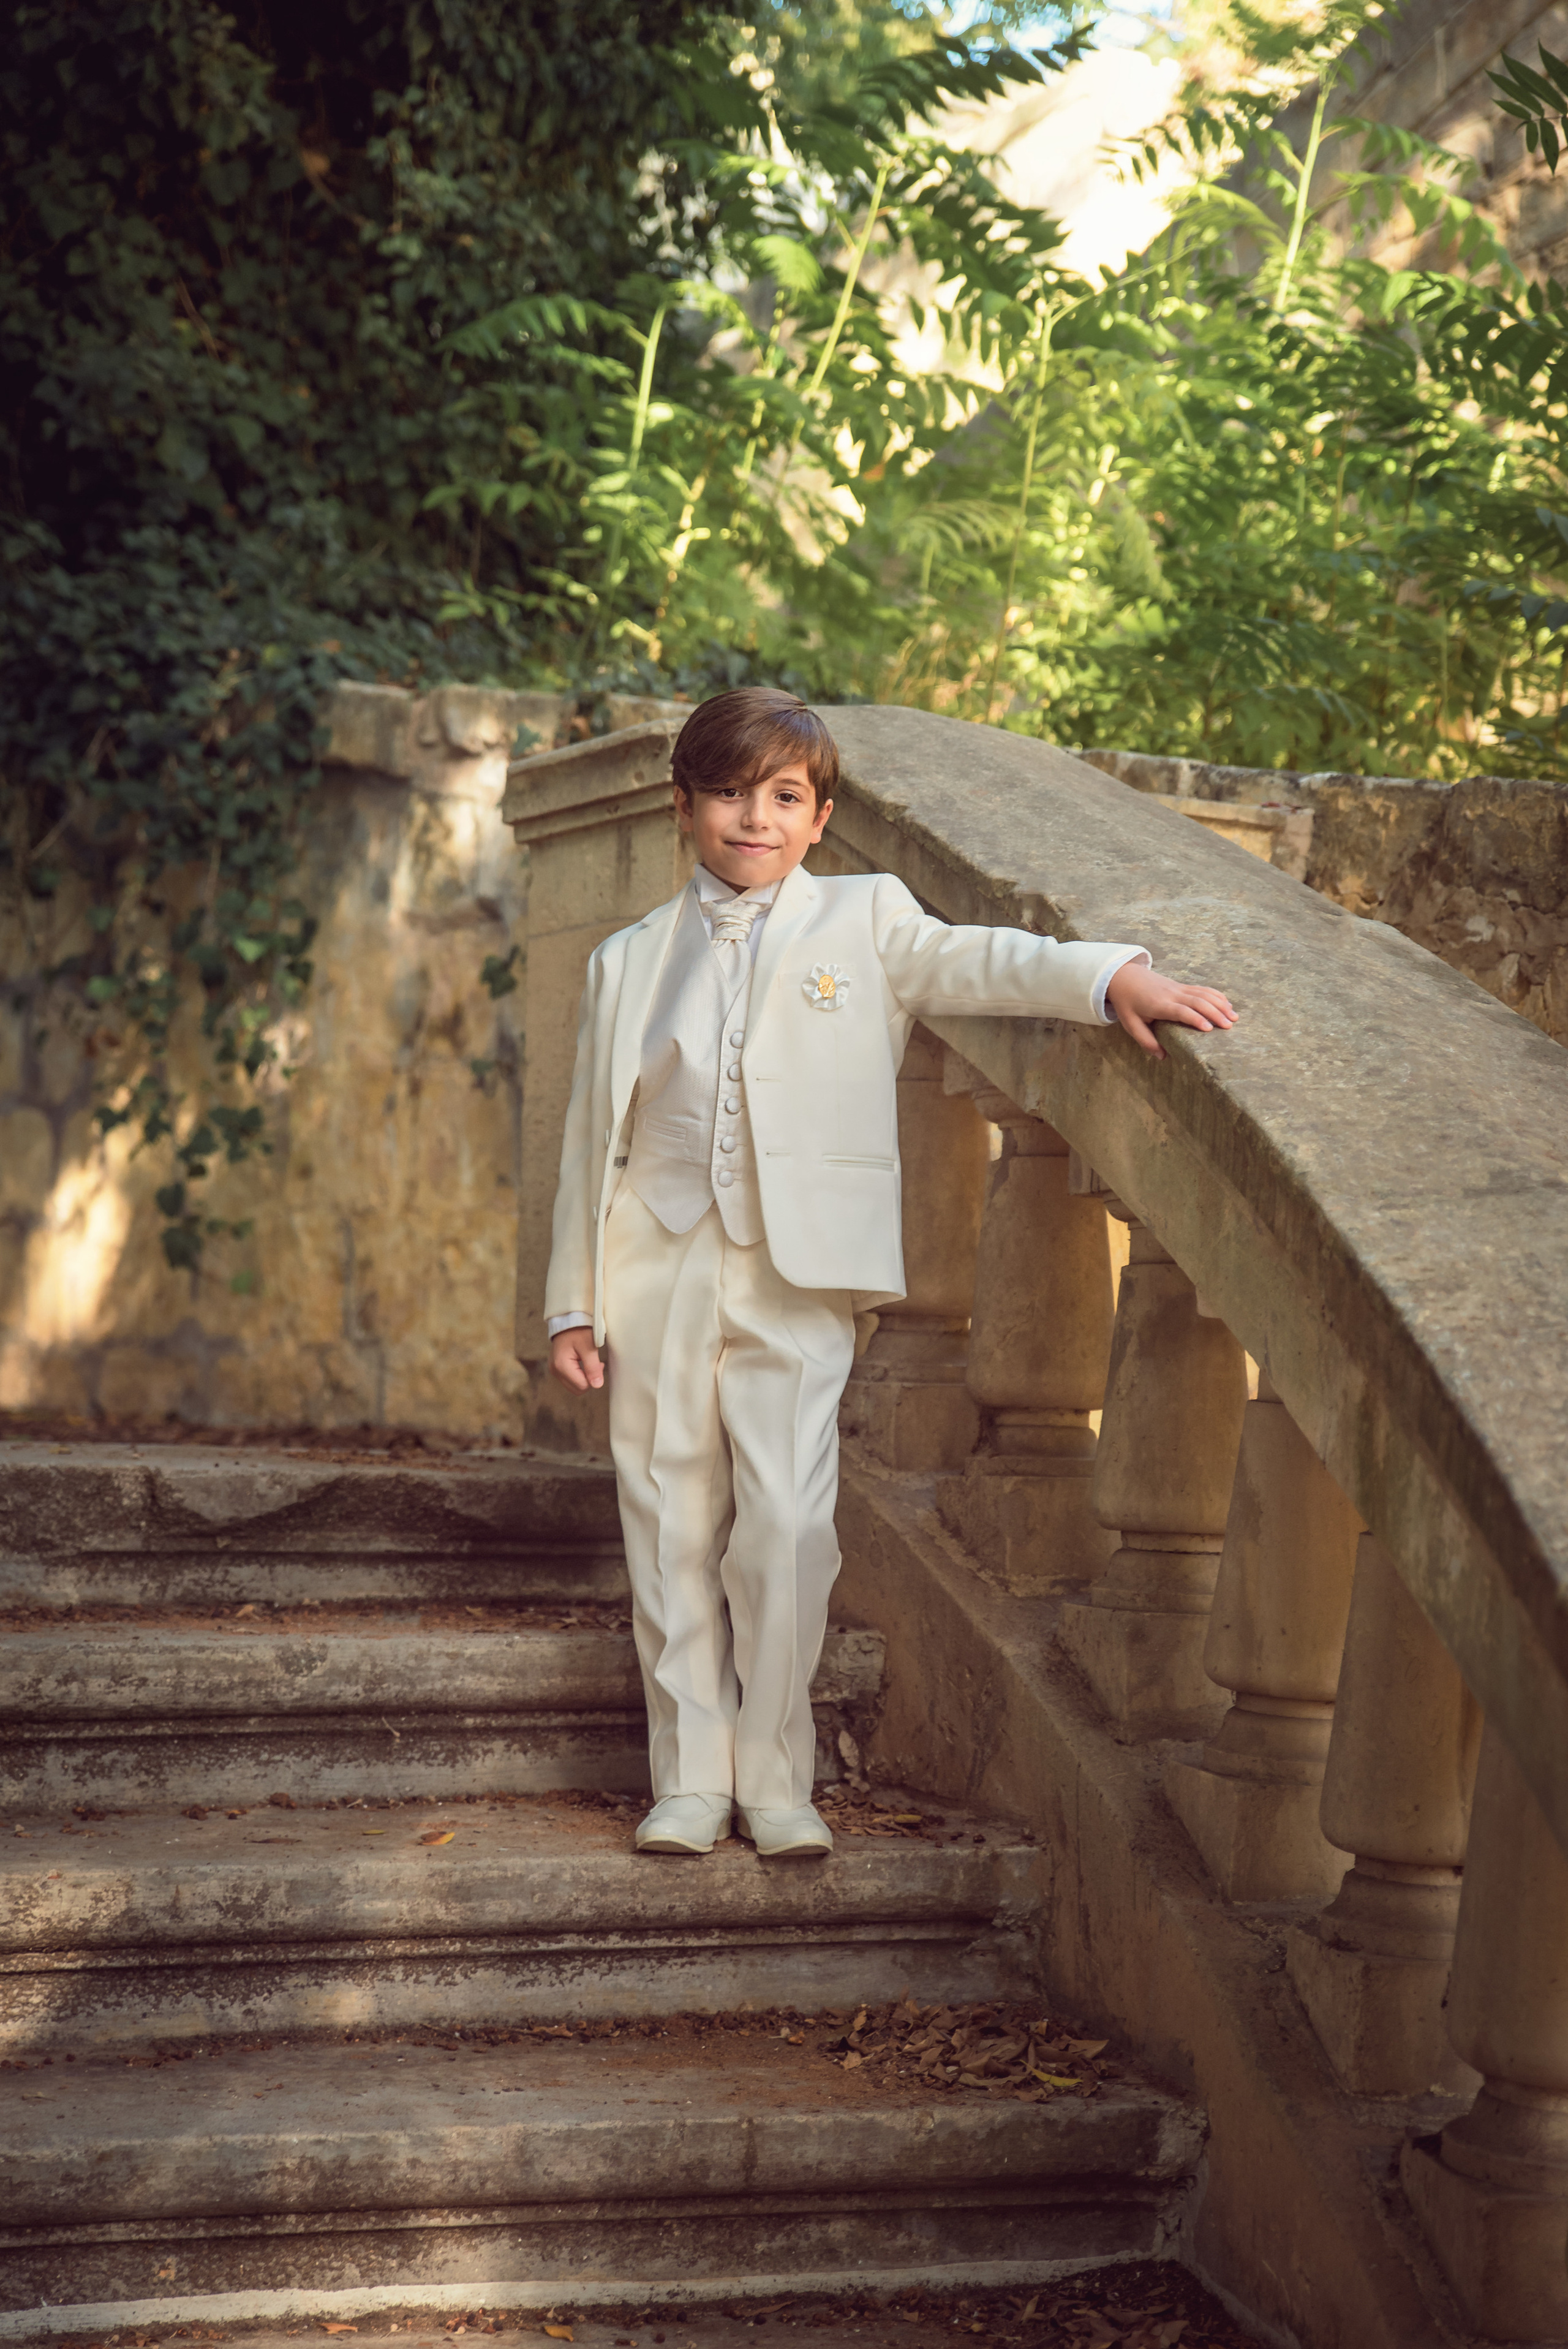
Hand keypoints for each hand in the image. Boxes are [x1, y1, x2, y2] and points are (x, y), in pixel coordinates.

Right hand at [550, 1328, 604, 1391]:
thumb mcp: (589, 1347)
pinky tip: (583, 1362)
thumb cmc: (579, 1330)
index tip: (599, 1364)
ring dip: (584, 1377)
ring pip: (574, 1386)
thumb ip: (593, 1368)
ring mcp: (554, 1369)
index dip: (593, 1378)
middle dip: (589, 1379)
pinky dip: (579, 1374)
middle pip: (577, 1389)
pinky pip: (570, 1379)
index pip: (582, 1386)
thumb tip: (597, 1385)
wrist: (569, 1319)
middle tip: (595, 1363)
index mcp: (561, 1365)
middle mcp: (555, 1370)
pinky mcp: (556, 1367)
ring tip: (589, 1361)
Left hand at [1106, 963, 1236, 1061]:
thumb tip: (1163, 1057)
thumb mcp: (1131, 1024)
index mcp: (1159, 1005)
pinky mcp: (1182, 986)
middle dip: (1215, 1013)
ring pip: (1204, 994)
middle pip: (1198, 1001)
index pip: (1181, 1011)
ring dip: (1220, 1004)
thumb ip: (1146, 1041)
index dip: (1195, 1019)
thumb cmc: (1128, 1003)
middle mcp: (1172, 995)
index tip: (1209, 1029)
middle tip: (1229, 1026)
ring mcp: (1179, 988)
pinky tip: (1227, 1004)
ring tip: (1234, 1017)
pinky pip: (1202, 989)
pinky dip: (1216, 995)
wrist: (1125, 977)